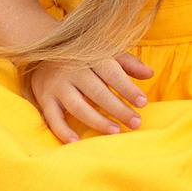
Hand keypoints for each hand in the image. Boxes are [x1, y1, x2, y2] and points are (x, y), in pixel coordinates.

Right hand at [24, 54, 154, 143]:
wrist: (42, 48)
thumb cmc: (83, 55)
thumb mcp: (106, 53)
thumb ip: (128, 63)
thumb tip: (149, 73)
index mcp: (90, 56)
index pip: (111, 72)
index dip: (127, 88)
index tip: (143, 102)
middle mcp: (72, 69)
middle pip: (96, 91)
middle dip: (117, 108)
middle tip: (136, 123)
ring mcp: (57, 84)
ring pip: (77, 105)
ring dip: (96, 120)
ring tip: (115, 131)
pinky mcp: (44, 98)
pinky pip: (52, 117)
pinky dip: (62, 131)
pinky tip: (76, 142)